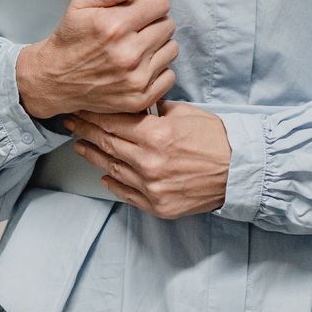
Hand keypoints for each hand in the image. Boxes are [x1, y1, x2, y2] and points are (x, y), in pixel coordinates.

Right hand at [15, 0, 178, 119]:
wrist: (55, 80)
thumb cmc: (70, 40)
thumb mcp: (82, 5)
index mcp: (115, 26)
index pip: (160, 4)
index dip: (149, 3)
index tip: (138, 10)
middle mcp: (128, 53)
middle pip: (168, 25)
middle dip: (153, 23)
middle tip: (134, 29)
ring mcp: (136, 79)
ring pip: (172, 49)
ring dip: (157, 46)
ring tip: (136, 48)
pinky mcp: (140, 98)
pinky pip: (169, 76)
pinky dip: (158, 70)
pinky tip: (139, 67)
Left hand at [67, 101, 229, 218]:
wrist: (240, 172)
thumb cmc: (216, 139)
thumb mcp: (185, 113)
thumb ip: (154, 111)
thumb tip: (132, 106)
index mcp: (156, 136)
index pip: (112, 122)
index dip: (91, 114)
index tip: (79, 108)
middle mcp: (149, 163)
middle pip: (107, 144)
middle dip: (85, 131)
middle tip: (71, 123)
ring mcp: (152, 188)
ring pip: (112, 169)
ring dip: (94, 156)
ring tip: (81, 146)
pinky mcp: (158, 206)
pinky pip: (127, 193)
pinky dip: (113, 183)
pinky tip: (104, 174)